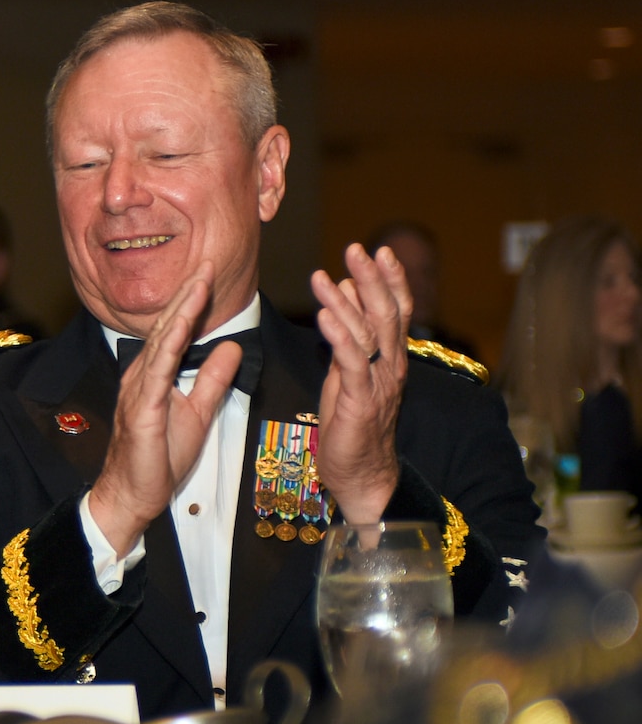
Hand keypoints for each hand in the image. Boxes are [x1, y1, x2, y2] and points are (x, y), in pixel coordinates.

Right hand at [87, 267, 243, 555]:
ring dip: (181, 309)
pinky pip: (157, 369)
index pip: (176, 330)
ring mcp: (138, 388)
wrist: (133, 495)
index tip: (210, 272)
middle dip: (188, 292)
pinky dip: (170, 343)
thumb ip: (212, 379)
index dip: (193, 301)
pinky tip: (181, 324)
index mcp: (154, 374)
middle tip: (207, 260)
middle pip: (168, 326)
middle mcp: (142, 374)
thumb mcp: (197, 412)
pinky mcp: (141, 407)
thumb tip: (232, 347)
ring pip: (163, 340)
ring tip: (198, 281)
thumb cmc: (158, 459)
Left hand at [310, 243, 409, 524]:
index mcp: (391, 359)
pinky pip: (351, 362)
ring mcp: (378, 383)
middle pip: (386, 315)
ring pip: (367, 334)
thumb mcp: (350, 374)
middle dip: (372, 280)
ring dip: (345, 302)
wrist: (363, 475)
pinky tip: (326, 315)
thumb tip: (344, 295)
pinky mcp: (359, 400)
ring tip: (325, 276)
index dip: (391, 281)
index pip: (397, 312)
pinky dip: (339, 336)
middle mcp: (391, 366)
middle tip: (357, 249)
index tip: (381, 251)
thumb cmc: (353, 424)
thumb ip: (350, 337)